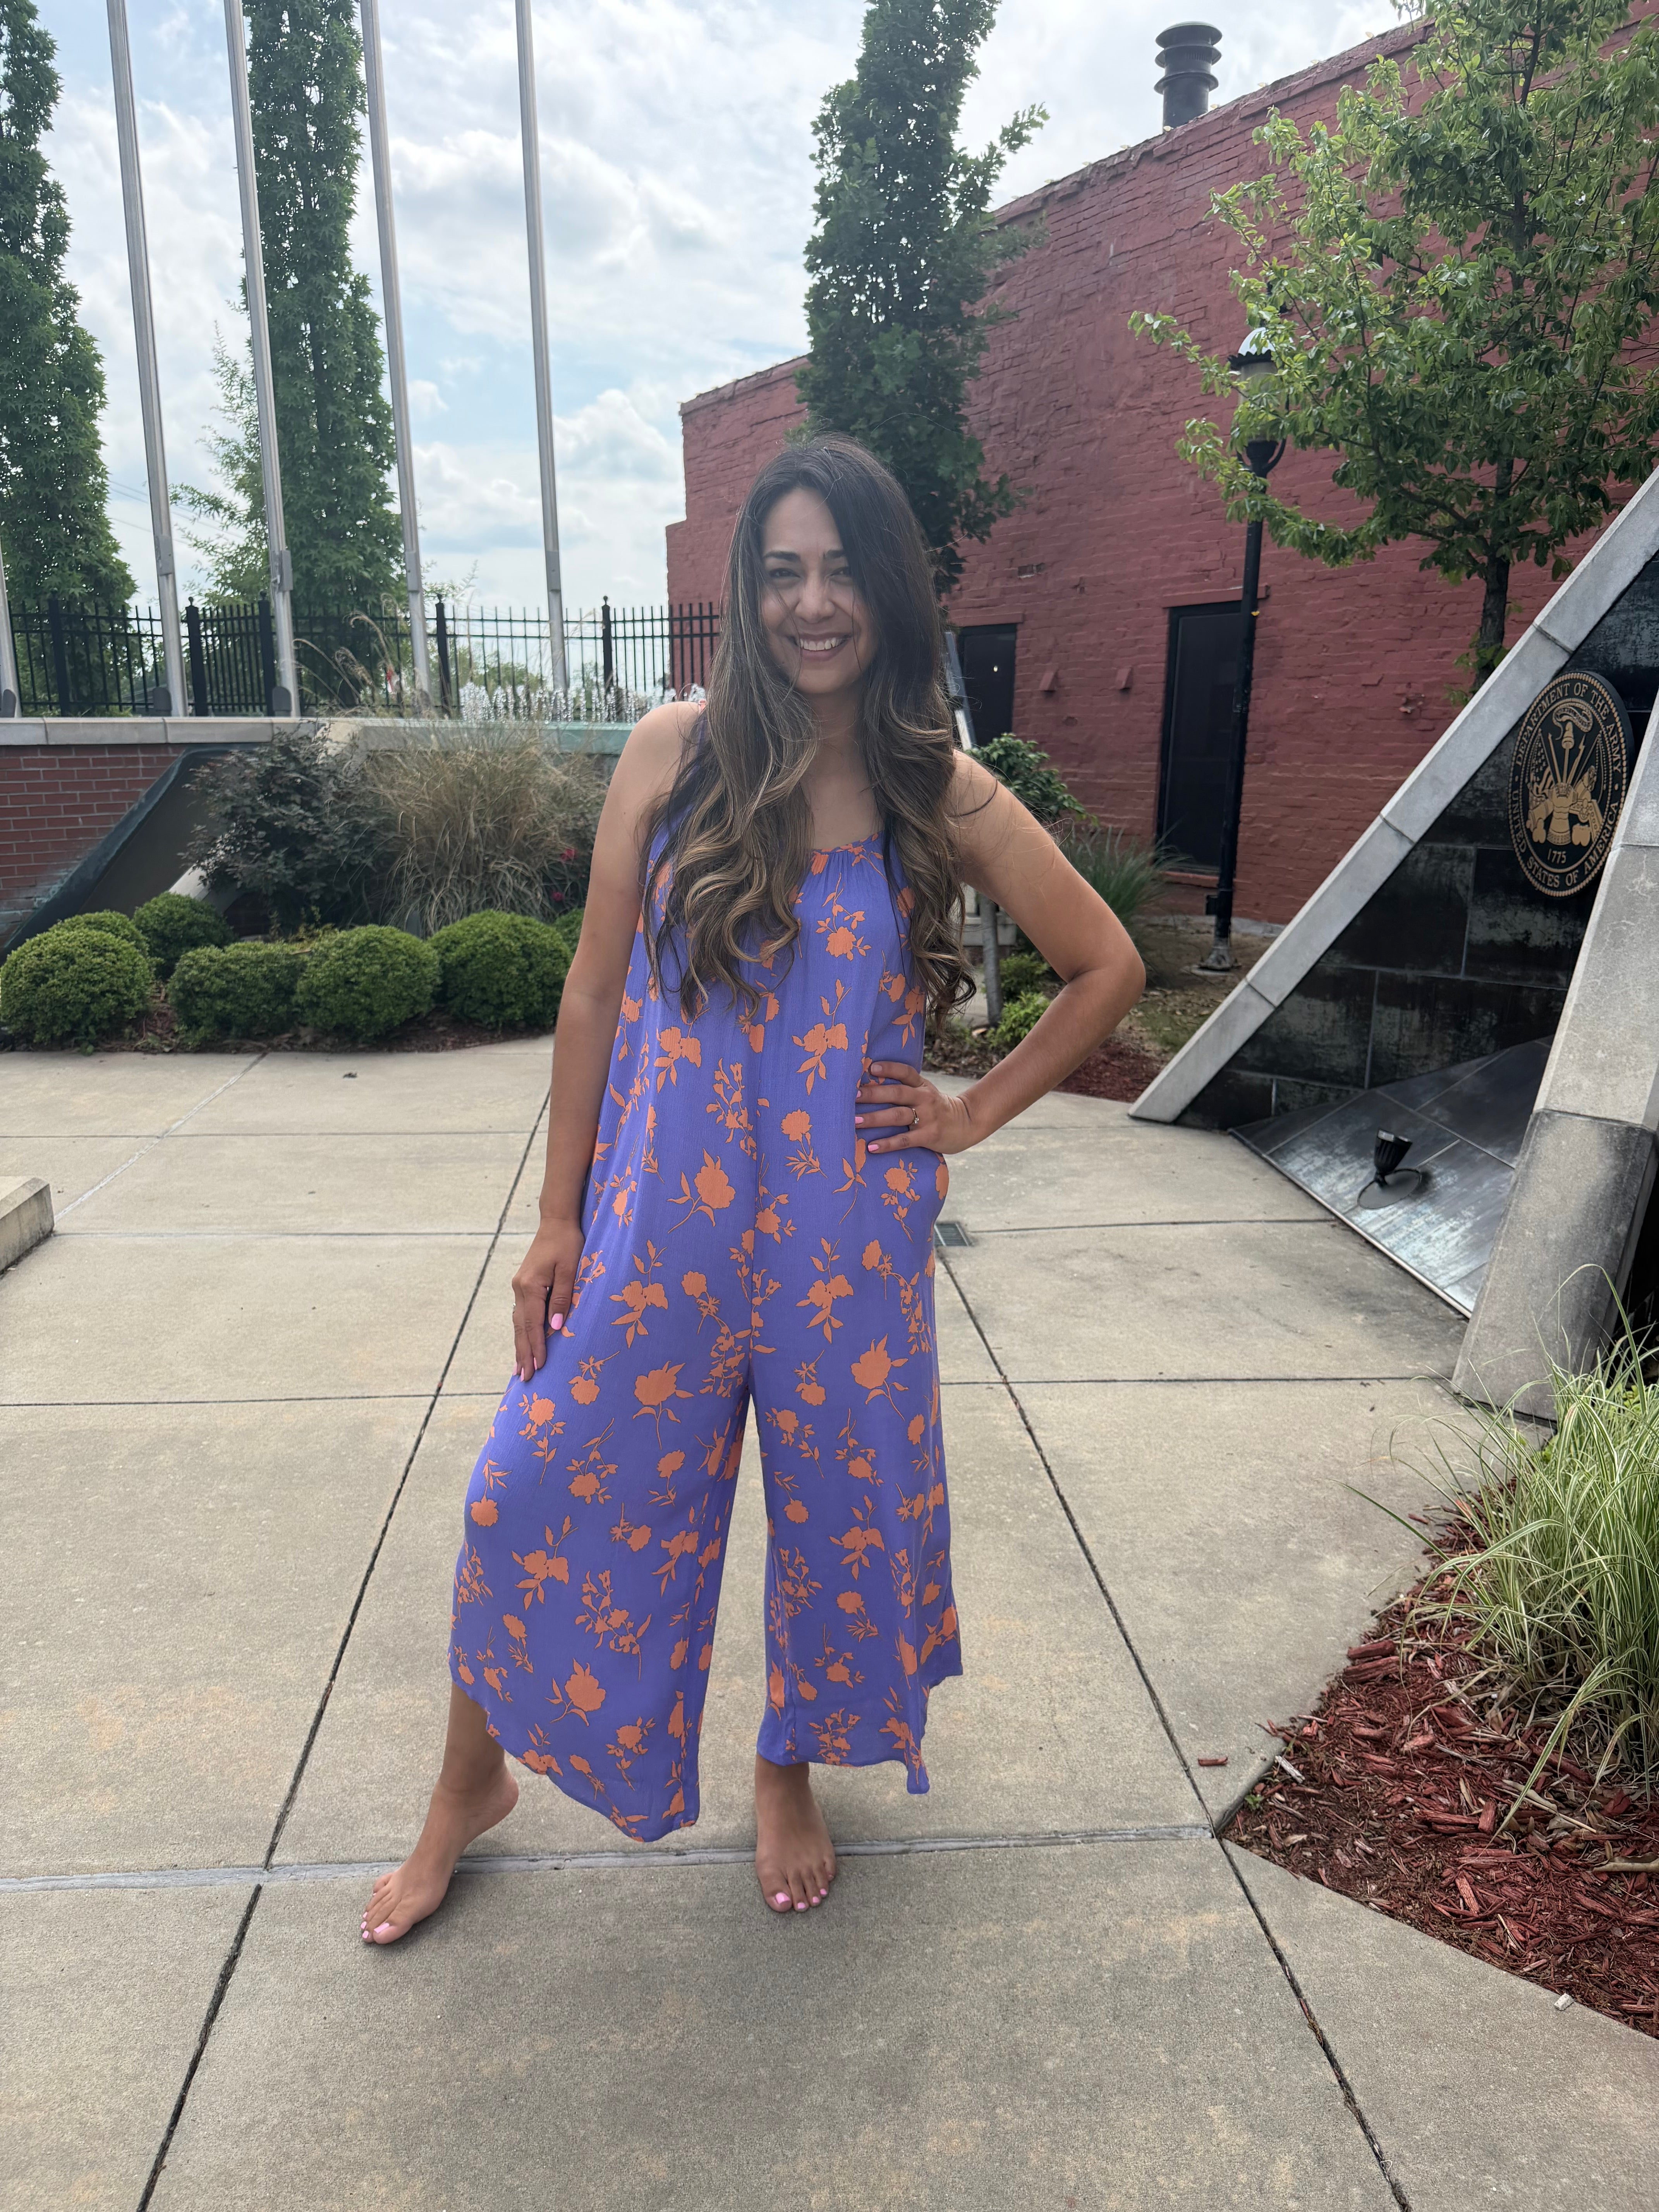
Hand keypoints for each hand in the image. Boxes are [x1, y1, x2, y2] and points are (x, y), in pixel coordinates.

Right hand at [511, 1216, 584, 1381]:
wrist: (556, 1221)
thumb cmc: (568, 1243)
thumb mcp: (570, 1269)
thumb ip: (563, 1298)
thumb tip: (555, 1327)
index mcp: (531, 1286)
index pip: (533, 1324)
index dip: (536, 1347)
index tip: (537, 1368)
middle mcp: (520, 1288)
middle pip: (521, 1327)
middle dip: (523, 1353)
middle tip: (524, 1378)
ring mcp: (519, 1286)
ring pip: (518, 1322)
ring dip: (520, 1345)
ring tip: (520, 1368)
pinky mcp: (523, 1284)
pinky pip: (520, 1314)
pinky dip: (521, 1331)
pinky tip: (523, 1342)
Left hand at [854, 1062, 974, 1154]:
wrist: (966, 1124)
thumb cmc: (937, 1108)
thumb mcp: (925, 1093)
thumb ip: (906, 1089)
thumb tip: (871, 1085)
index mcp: (922, 1086)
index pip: (905, 1072)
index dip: (889, 1068)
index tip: (871, 1067)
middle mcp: (925, 1099)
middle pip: (897, 1093)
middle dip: (873, 1094)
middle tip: (852, 1096)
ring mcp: (928, 1117)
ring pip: (897, 1116)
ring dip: (875, 1119)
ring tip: (854, 1122)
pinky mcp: (929, 1136)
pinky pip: (905, 1140)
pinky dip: (887, 1144)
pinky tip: (872, 1147)